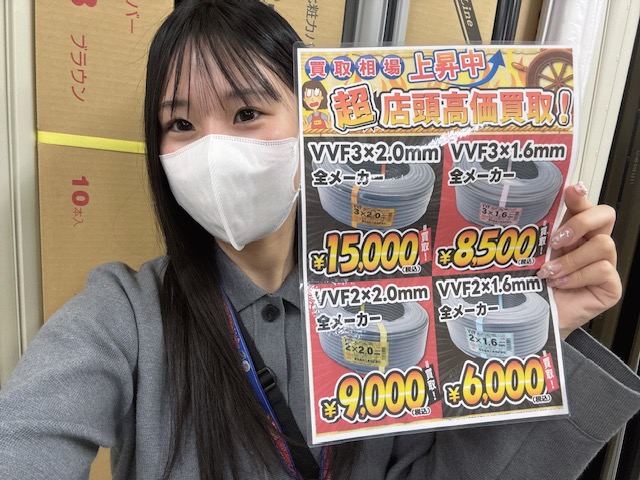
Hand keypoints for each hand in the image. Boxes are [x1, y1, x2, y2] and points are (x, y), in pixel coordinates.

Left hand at [536, 182, 621, 338]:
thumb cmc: (533, 285)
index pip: (585, 206)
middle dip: (581, 223)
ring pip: (604, 244)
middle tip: (557, 240)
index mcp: (574, 232)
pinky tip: (560, 283)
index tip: (572, 190)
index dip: (580, 196)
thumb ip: (541, 233)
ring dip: (573, 258)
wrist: (535, 315)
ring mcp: (605, 265)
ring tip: (551, 272)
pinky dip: (577, 276)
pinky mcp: (610, 286)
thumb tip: (536, 207)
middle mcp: (592, 245)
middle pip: (606, 216)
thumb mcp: (534, 253)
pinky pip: (602, 270)